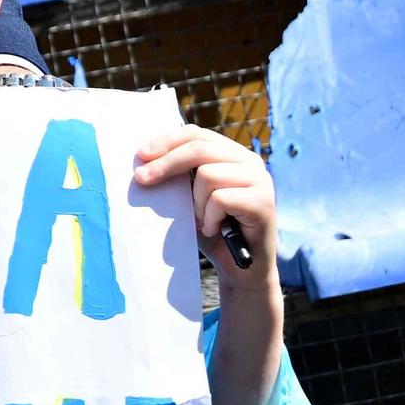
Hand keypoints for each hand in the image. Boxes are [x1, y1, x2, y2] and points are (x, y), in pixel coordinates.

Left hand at [135, 123, 276, 283]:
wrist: (241, 271)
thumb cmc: (214, 231)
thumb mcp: (191, 198)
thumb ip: (181, 176)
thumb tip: (145, 160)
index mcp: (233, 154)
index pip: (197, 134)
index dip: (167, 141)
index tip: (140, 155)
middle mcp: (250, 161)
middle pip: (199, 148)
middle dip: (166, 164)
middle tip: (142, 179)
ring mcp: (260, 180)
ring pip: (208, 175)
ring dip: (196, 204)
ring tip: (201, 221)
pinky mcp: (263, 201)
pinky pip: (220, 199)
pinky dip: (209, 219)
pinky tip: (214, 230)